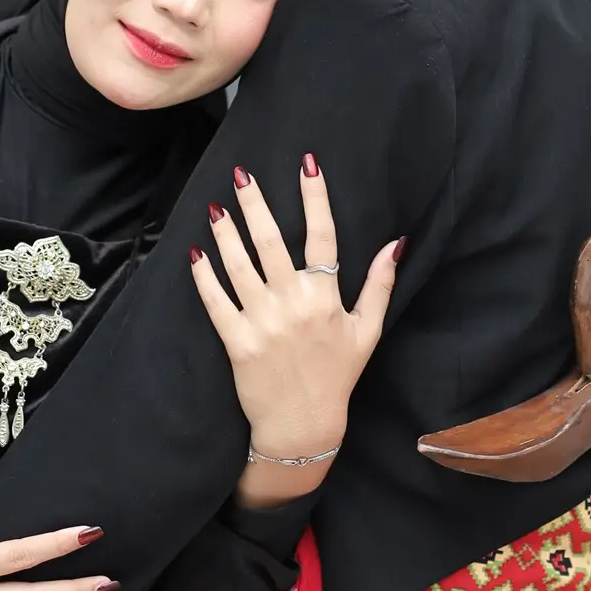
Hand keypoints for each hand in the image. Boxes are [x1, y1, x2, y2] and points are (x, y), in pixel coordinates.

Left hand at [191, 157, 400, 508]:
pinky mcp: (236, 342)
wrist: (303, 427)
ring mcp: (262, 322)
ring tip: (215, 206)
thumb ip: (380, 285)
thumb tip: (395, 243)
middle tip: (240, 174)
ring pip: (239, 265)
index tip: (307, 164)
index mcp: (326, 297)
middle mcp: (293, 304)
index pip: (322, 236)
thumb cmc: (338, 377)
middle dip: (254, 203)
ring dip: (225, 232)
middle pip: (271, 241)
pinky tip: (195, 252)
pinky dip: (204, 276)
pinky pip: (215, 301)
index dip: (314, 197)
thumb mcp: (367, 331)